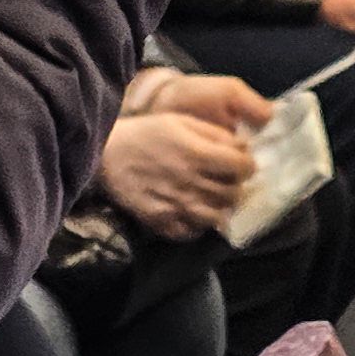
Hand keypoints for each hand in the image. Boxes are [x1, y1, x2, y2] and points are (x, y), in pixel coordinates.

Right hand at [101, 103, 259, 239]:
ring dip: (220, 207)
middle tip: (227, 180)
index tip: (241, 163)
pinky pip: (193, 232)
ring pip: (217, 217)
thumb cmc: (148, 134)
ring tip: (213, 197)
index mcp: (198, 154)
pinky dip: (199, 224)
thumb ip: (216, 135)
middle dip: (235, 186)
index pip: (243, 167)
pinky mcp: (163, 223)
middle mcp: (191, 183)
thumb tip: (243, 148)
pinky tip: (194, 211)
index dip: (247, 164)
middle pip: (234, 194)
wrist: (107, 156)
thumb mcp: (183, 122)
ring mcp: (177, 207)